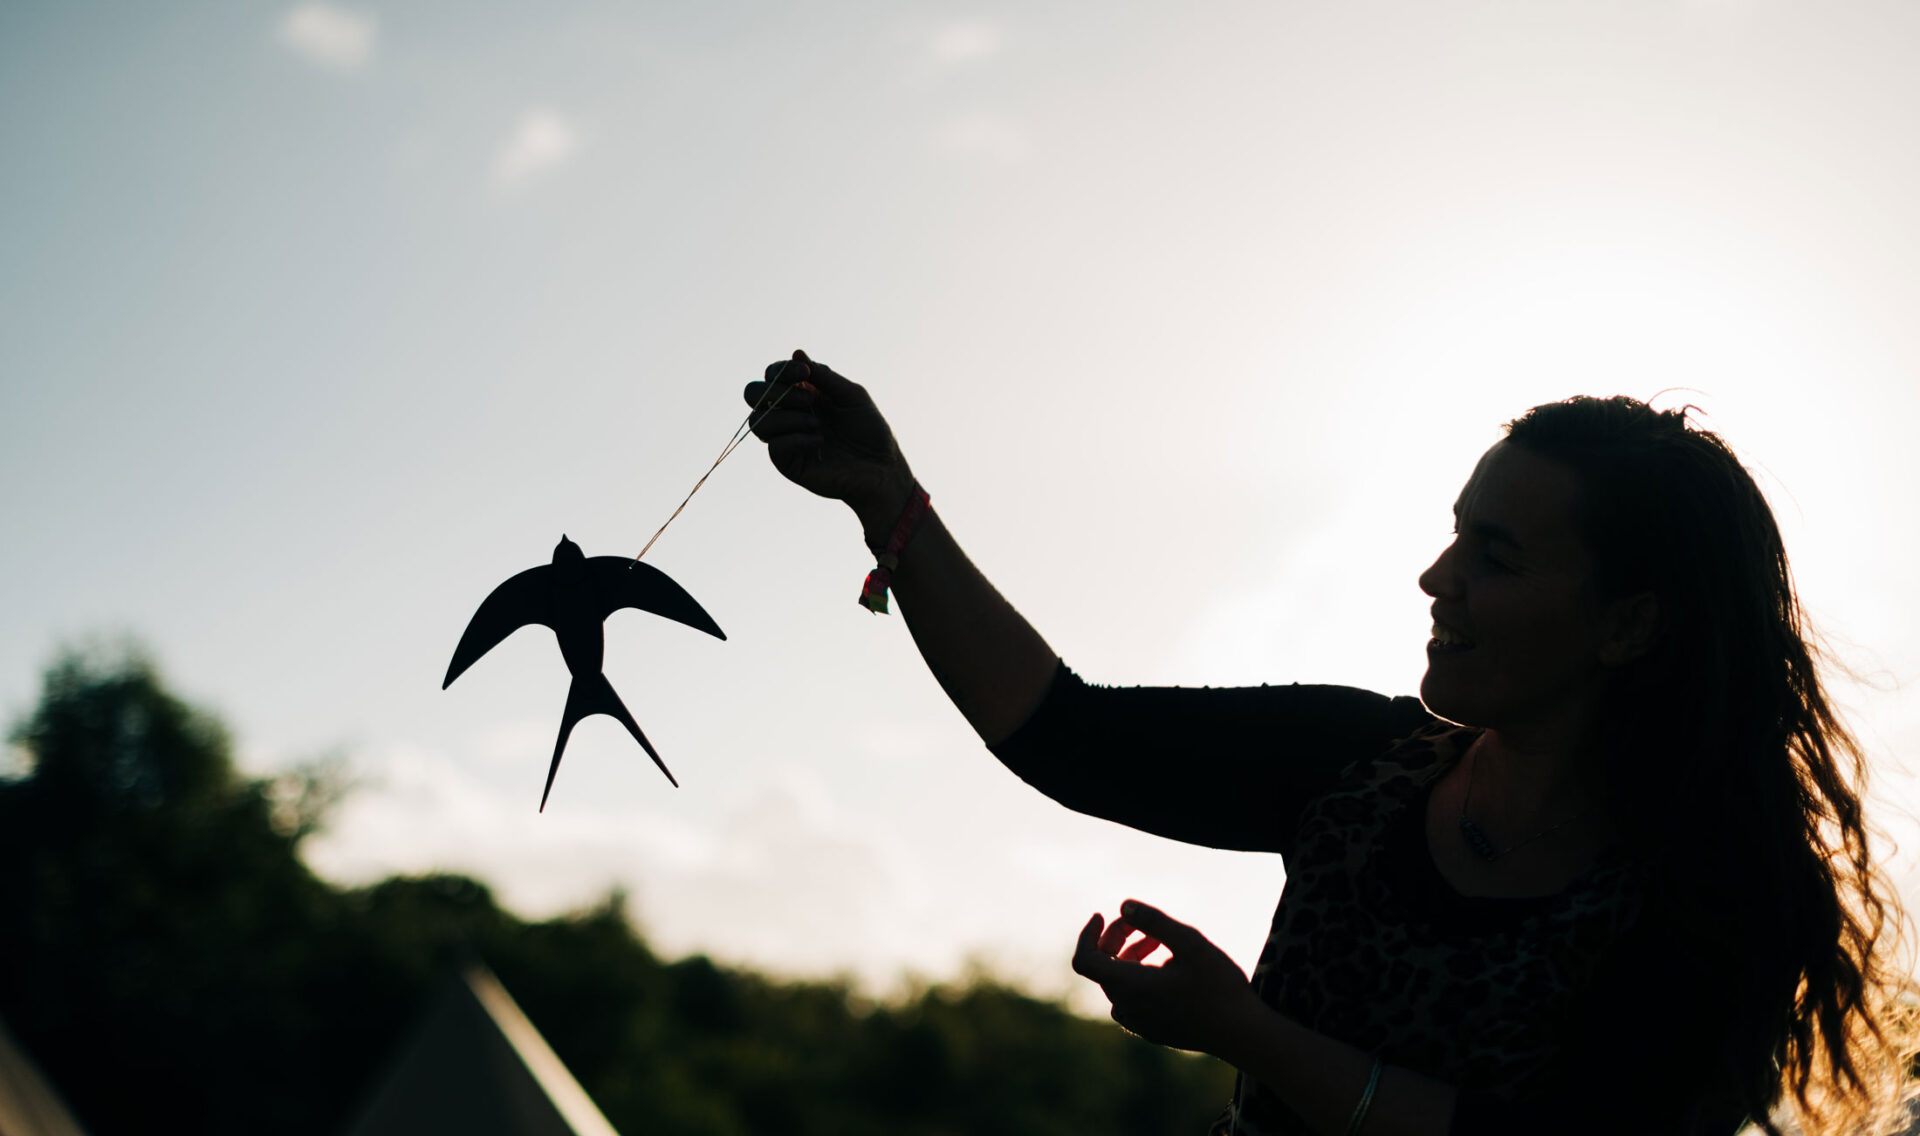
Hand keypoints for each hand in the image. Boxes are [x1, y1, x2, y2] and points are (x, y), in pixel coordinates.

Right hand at [743, 350, 912, 526]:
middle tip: (808, 400)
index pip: (772, 376)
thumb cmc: (871, 430)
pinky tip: (819, 440)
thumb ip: (824, 376)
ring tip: (818, 424)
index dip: (781, 370)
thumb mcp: (851, 395)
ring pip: (757, 421)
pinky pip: (774, 447)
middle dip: (775, 391)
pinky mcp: (789, 464)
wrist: (882, 469)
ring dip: (787, 418)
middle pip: (753, 394)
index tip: (805, 373)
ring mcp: (787, 439)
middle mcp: (789, 415)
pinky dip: (796, 439)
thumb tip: (796, 353)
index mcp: (802, 394)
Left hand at [1071, 899, 1261, 1054]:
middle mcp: (1128, 1009)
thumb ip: (1154, 922)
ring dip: (1130, 958)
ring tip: (1160, 943)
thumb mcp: (1190, 943)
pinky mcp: (1153, 1032)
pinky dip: (1139, 979)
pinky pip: (1132, 1001)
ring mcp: (1140, 1024)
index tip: (1102, 914)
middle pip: (1105, 968)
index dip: (1088, 934)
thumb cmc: (1219, 986)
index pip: (1085, 960)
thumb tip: (1123, 906)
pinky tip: (1168, 971)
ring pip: (1119, 984)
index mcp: (1130, 987)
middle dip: (1117, 939)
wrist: (1243, 1034)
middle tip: (1143, 924)